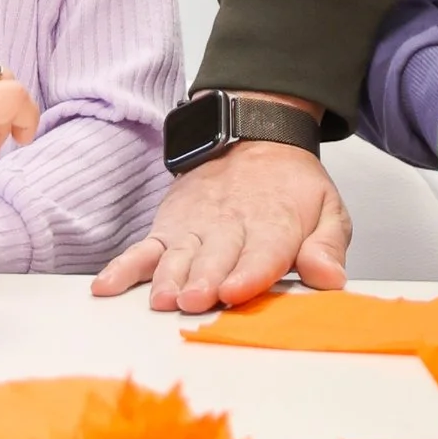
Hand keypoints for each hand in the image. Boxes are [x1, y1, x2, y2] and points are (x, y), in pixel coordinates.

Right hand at [93, 140, 349, 314]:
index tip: (235, 291)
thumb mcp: (327, 209)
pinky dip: (123, 268)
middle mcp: (229, 227)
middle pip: (214, 257)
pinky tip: (106, 287)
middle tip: (193, 300)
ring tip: (160, 298)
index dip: (248, 273)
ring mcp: (193, 228)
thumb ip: (328, 246)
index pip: (261, 252)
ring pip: (177, 255)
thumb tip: (331, 278)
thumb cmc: (290, 188)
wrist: (252, 138)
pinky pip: (142, 249)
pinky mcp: (167, 228)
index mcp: (273, 225)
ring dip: (168, 277)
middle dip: (203, 279)